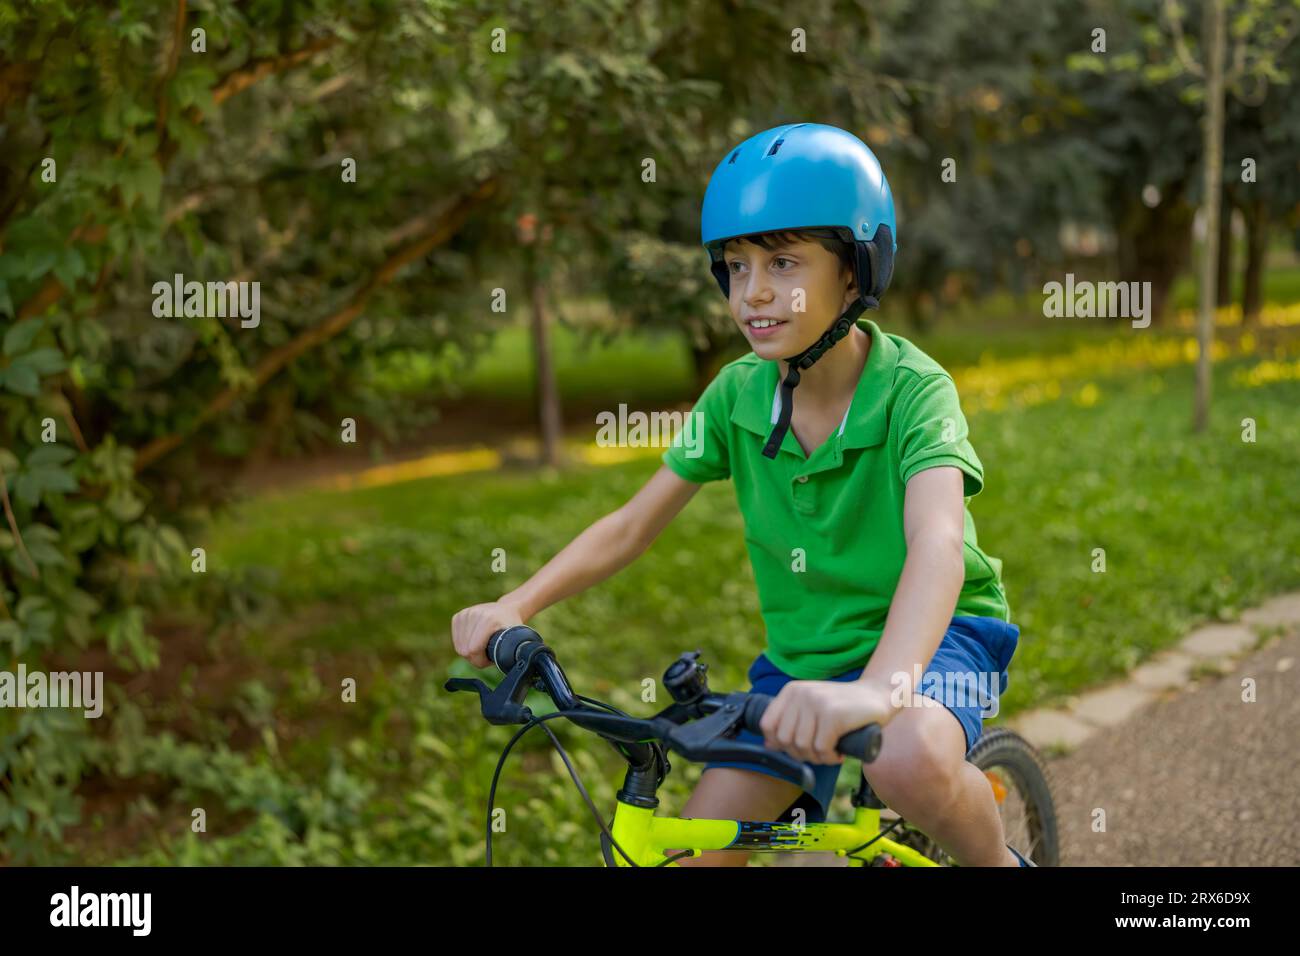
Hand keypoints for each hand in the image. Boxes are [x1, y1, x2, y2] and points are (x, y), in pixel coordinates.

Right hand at [451, 599, 524, 668]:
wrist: (507, 609)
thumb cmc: (512, 628)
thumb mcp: (516, 640)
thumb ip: (510, 655)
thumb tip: (503, 665)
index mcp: (489, 620)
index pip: (473, 650)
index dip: (481, 661)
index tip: (491, 660)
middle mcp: (475, 614)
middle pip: (465, 650)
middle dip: (476, 658)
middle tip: (488, 654)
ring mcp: (465, 614)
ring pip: (459, 647)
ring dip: (470, 653)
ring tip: (483, 648)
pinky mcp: (458, 616)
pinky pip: (456, 641)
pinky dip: (464, 645)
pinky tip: (475, 641)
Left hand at [759, 677, 897, 765]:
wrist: (879, 696)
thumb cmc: (844, 708)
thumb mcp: (812, 709)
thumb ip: (791, 722)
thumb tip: (769, 746)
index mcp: (792, 691)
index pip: (767, 725)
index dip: (779, 744)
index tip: (798, 748)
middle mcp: (801, 694)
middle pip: (785, 740)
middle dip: (802, 754)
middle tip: (820, 752)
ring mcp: (817, 703)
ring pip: (802, 746)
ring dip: (818, 758)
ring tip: (831, 751)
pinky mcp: (834, 715)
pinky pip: (822, 749)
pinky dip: (830, 757)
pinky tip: (839, 752)